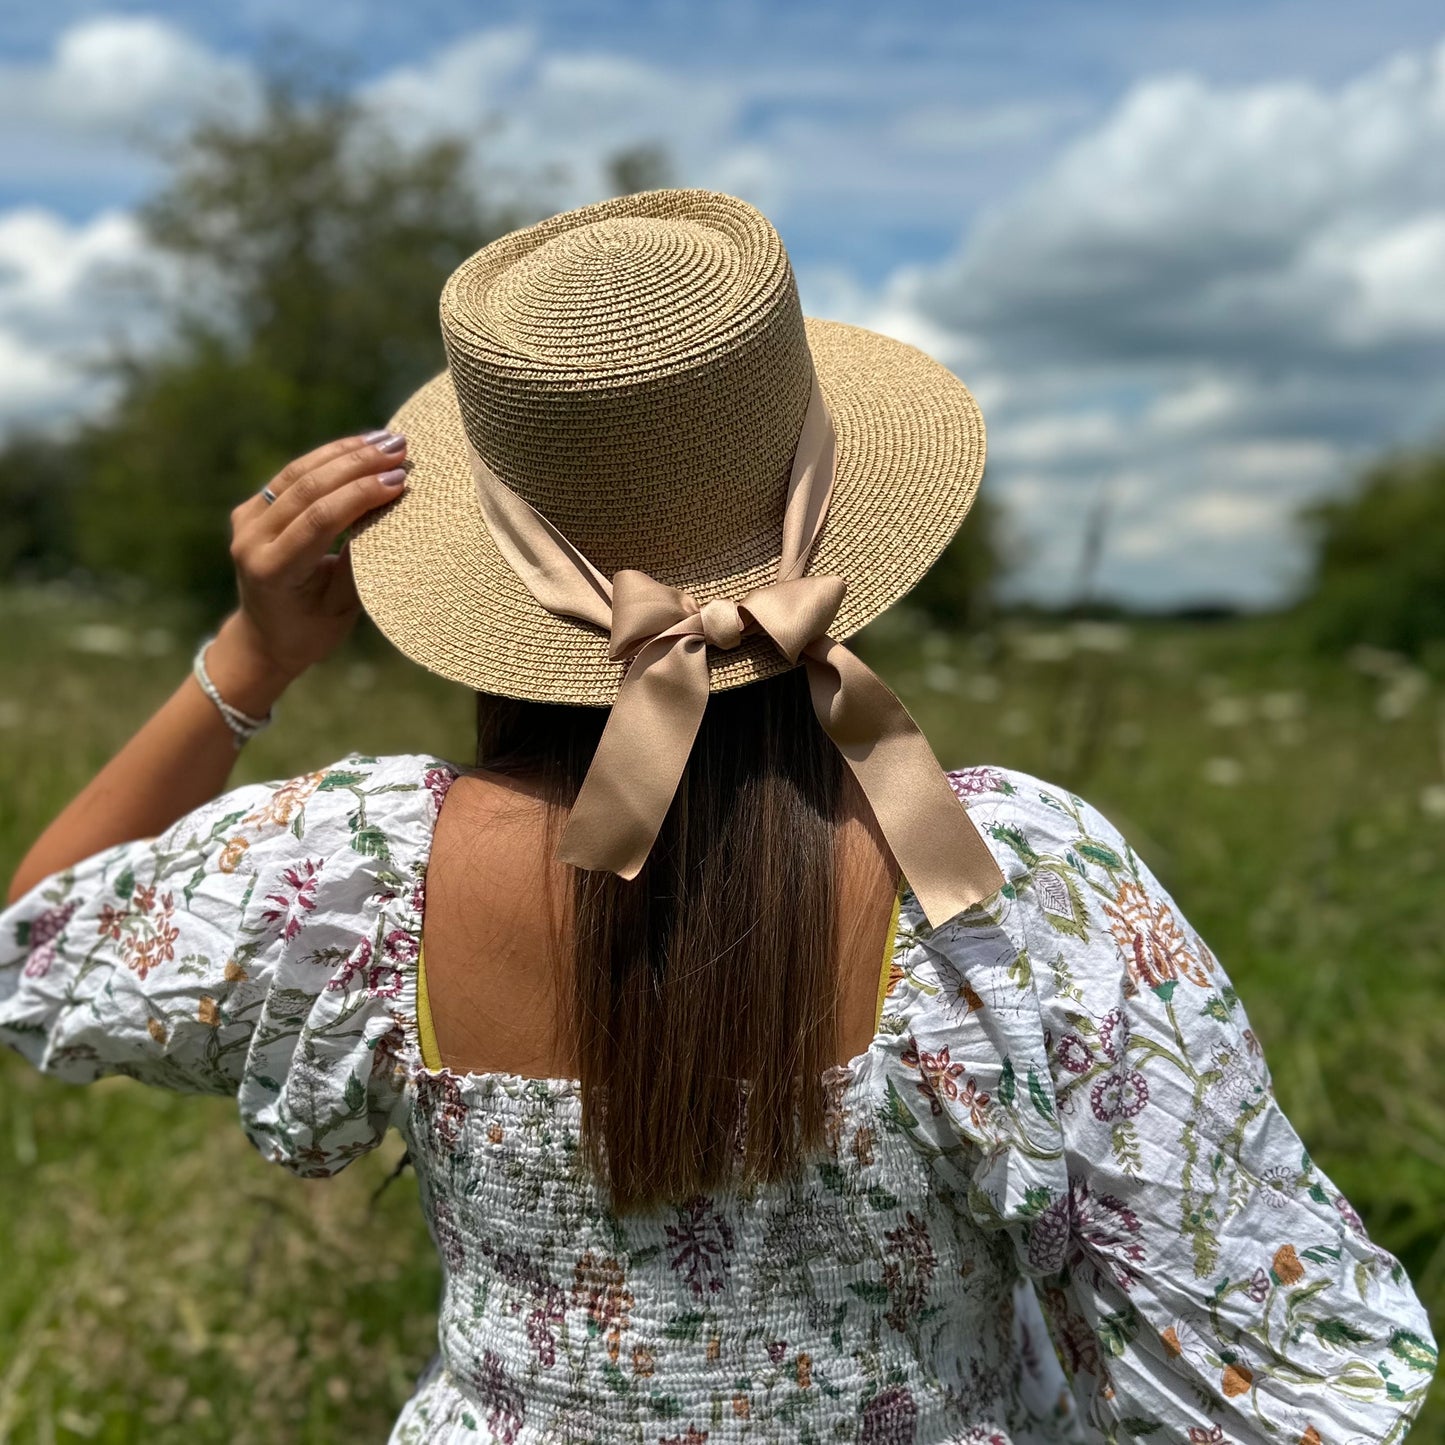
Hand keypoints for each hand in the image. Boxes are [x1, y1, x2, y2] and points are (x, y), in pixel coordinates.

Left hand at [208, 430, 409, 712]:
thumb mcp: (341, 607)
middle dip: (357, 465)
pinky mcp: (252, 508)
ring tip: (387, 440)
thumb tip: (387, 511)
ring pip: (297, 473)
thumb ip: (358, 561)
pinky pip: (291, 475)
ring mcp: (246, 520)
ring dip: (345, 453)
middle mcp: (251, 540)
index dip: (360, 495)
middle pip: (306, 489)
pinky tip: (359, 445)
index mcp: (272, 570)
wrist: (264, 637)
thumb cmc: (312, 630)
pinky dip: (328, 458)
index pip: (319, 520)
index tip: (399, 480)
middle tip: (400, 449)